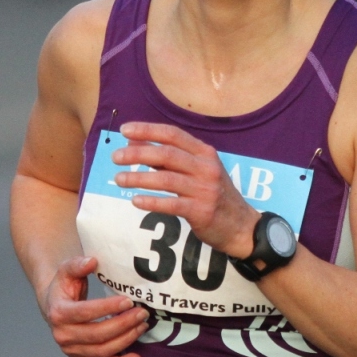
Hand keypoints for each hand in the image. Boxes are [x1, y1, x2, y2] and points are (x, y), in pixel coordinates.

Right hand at [41, 256, 147, 356]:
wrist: (54, 305)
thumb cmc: (64, 287)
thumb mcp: (66, 271)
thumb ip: (78, 265)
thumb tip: (92, 261)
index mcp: (58, 313)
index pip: (85, 313)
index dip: (108, 308)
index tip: (128, 301)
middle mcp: (62, 335)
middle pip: (97, 335)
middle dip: (123, 325)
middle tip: (142, 313)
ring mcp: (71, 350)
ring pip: (102, 351)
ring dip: (126, 340)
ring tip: (142, 326)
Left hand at [112, 121, 259, 258]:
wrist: (241, 226)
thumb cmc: (215, 195)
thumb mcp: (199, 171)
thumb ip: (170, 160)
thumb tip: (136, 145)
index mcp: (205, 153)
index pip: (173, 134)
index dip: (148, 130)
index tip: (125, 130)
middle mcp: (206, 167)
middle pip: (167, 154)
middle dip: (137, 154)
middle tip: (115, 157)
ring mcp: (205, 189)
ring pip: (166, 179)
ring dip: (138, 178)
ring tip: (119, 179)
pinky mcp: (201, 211)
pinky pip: (171, 204)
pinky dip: (152, 202)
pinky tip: (135, 200)